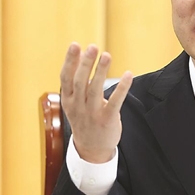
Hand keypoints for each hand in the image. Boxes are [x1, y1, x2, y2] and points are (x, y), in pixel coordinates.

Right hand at [59, 43, 132, 162]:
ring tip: (106, 55)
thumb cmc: (84, 119)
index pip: (66, 77)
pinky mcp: (107, 119)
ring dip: (101, 71)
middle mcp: (78, 106)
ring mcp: (92, 113)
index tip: (75, 45)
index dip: (70, 61)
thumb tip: (81, 54)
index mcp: (68, 100)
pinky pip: (115, 102)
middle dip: (85, 63)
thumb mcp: (74, 102)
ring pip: (95, 89)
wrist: (91, 149)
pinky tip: (128, 74)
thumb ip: (77, 81)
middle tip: (93, 47)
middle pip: (80, 81)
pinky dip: (122, 88)